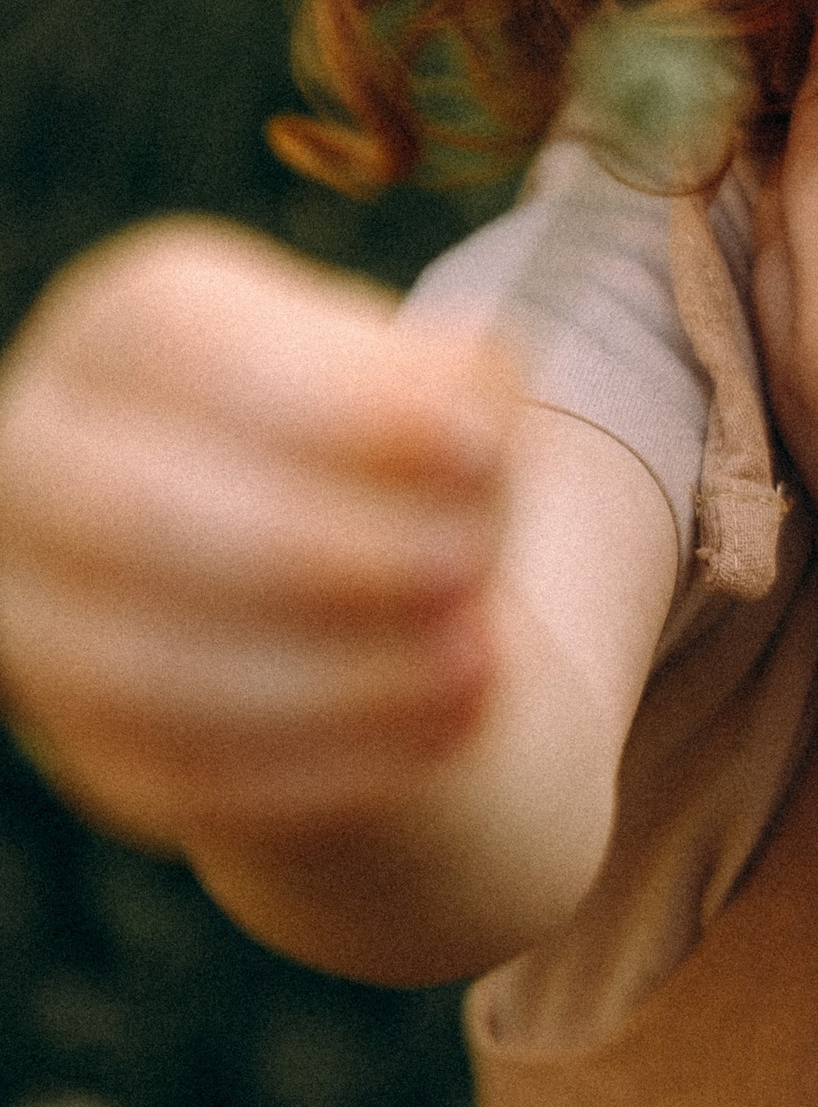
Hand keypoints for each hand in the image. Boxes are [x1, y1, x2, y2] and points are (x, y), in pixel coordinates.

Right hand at [0, 222, 514, 853]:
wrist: (341, 595)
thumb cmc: (388, 453)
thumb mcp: (435, 386)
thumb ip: (457, 380)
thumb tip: (471, 399)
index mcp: (123, 333)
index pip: (182, 350)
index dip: (338, 406)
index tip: (483, 448)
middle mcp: (45, 464)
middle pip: (143, 514)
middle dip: (332, 551)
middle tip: (472, 565)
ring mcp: (43, 617)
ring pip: (149, 667)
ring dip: (336, 673)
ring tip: (477, 657)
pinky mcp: (95, 748)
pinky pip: (185, 773)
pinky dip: (331, 760)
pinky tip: (445, 726)